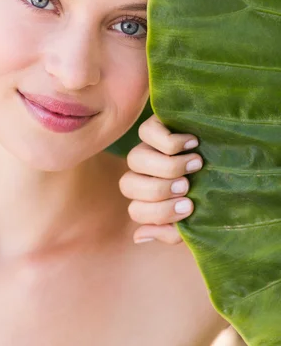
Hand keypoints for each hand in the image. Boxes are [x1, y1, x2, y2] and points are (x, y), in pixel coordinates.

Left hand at [119, 114, 202, 244]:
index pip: (136, 210)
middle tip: (187, 186)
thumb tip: (139, 236)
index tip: (190, 206)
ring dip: (167, 166)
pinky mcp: (154, 125)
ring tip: (195, 164)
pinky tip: (192, 143)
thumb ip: (170, 231)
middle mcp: (142, 173)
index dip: (159, 212)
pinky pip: (147, 132)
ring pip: (135, 159)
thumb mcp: (196, 217)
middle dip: (159, 190)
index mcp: (147, 198)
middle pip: (128, 185)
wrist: (231, 155)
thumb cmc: (213, 191)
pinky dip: (170, 141)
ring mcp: (145, 148)